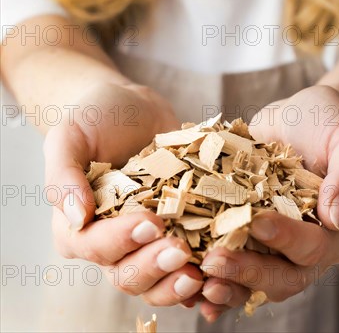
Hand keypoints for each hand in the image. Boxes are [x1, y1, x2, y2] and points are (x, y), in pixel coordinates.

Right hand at [43, 82, 202, 303]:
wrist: (131, 109)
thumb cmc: (94, 120)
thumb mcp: (69, 137)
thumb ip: (63, 176)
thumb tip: (77, 218)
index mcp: (78, 227)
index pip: (95, 246)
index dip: (122, 240)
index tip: (150, 222)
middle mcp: (112, 243)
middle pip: (128, 274)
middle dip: (154, 266)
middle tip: (180, 250)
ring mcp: (146, 242)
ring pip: (158, 281)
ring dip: (177, 284)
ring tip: (202, 272)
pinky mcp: (177, 233)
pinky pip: (186, 266)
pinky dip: (203, 277)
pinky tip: (220, 274)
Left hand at [200, 85, 338, 321]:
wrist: (303, 119)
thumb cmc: (330, 126)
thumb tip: (334, 218)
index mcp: (335, 231)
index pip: (312, 246)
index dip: (285, 238)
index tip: (256, 223)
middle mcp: (304, 247)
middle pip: (280, 276)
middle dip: (246, 272)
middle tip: (214, 262)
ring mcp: (273, 244)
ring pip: (252, 279)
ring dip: (224, 284)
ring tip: (195, 281)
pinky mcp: (246, 233)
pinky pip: (231, 260)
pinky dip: (211, 273)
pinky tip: (186, 275)